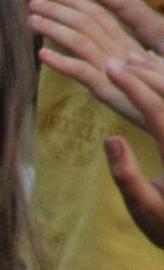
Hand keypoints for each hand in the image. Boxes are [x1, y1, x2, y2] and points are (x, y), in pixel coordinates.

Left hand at [31, 0, 163, 125]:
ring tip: (31, 20)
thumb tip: (117, 48)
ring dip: (53, 28)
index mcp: (128, 45)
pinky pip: (82, 71)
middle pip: (88, 22)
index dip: (81, 2)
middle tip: (34, 1)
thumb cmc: (155, 95)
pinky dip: (60, 62)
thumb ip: (123, 57)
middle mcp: (121, 51)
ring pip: (80, 41)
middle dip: (59, 9)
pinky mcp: (108, 89)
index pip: (103, 15)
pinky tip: (41, 55)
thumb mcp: (139, 71)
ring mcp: (114, 69)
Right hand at [104, 52, 163, 248]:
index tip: (111, 69)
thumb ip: (126, 174)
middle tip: (120, 60)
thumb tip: (110, 137)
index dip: (132, 86)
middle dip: (145, 74)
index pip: (154, 109)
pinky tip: (158, 85)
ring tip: (138, 65)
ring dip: (161, 79)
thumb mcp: (144, 209)